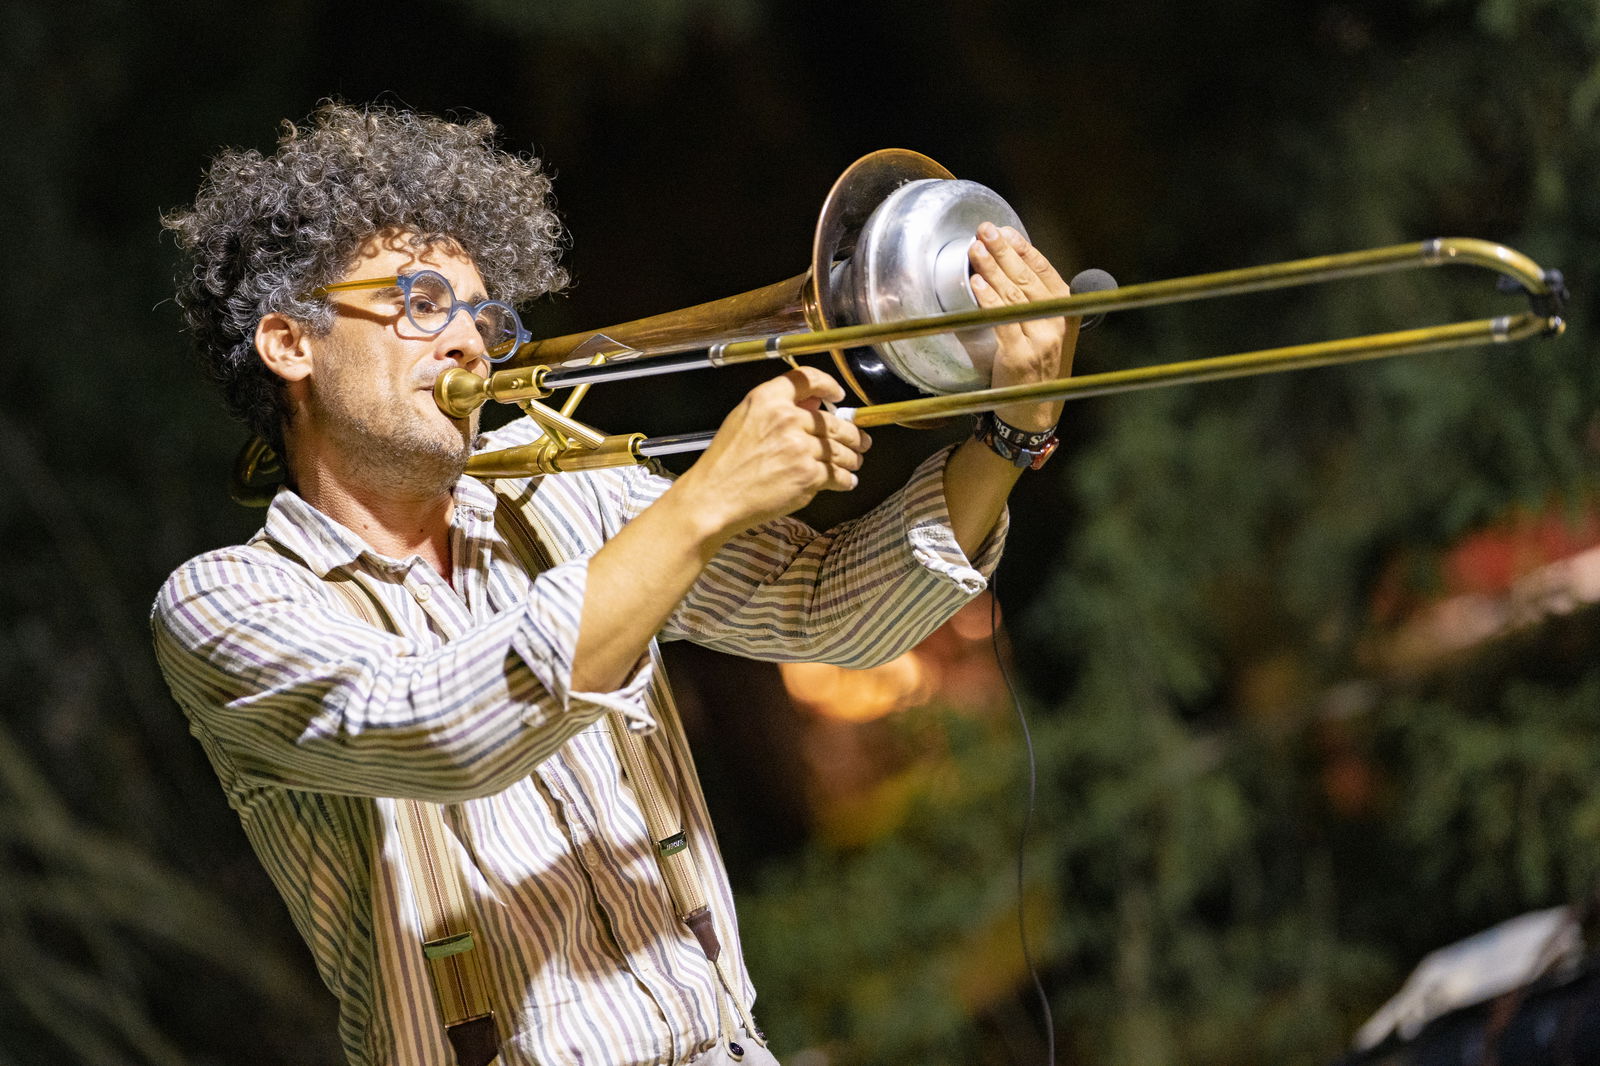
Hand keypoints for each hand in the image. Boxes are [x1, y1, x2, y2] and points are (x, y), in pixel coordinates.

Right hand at [676, 366, 871, 542]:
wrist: (715, 497)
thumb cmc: (724, 464)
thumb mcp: (743, 420)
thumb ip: (776, 407)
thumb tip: (812, 403)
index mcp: (767, 400)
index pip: (808, 378)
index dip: (828, 385)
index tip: (838, 394)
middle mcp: (787, 419)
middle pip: (834, 421)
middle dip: (852, 434)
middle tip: (860, 441)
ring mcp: (800, 448)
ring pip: (840, 450)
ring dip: (852, 458)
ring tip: (855, 462)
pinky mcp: (808, 475)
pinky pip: (838, 475)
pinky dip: (845, 480)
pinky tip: (846, 481)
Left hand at [968, 222, 1078, 432]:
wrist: (1035, 408)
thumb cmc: (1036, 365)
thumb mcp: (1045, 329)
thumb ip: (1034, 301)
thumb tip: (1008, 264)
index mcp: (1066, 311)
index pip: (1044, 270)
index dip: (1023, 248)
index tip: (1004, 231)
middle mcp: (1056, 322)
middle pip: (1027, 278)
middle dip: (1003, 251)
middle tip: (984, 231)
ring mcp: (1040, 339)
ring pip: (1013, 295)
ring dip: (991, 269)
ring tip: (975, 250)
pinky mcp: (1019, 355)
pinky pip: (1002, 320)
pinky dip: (988, 299)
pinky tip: (977, 283)